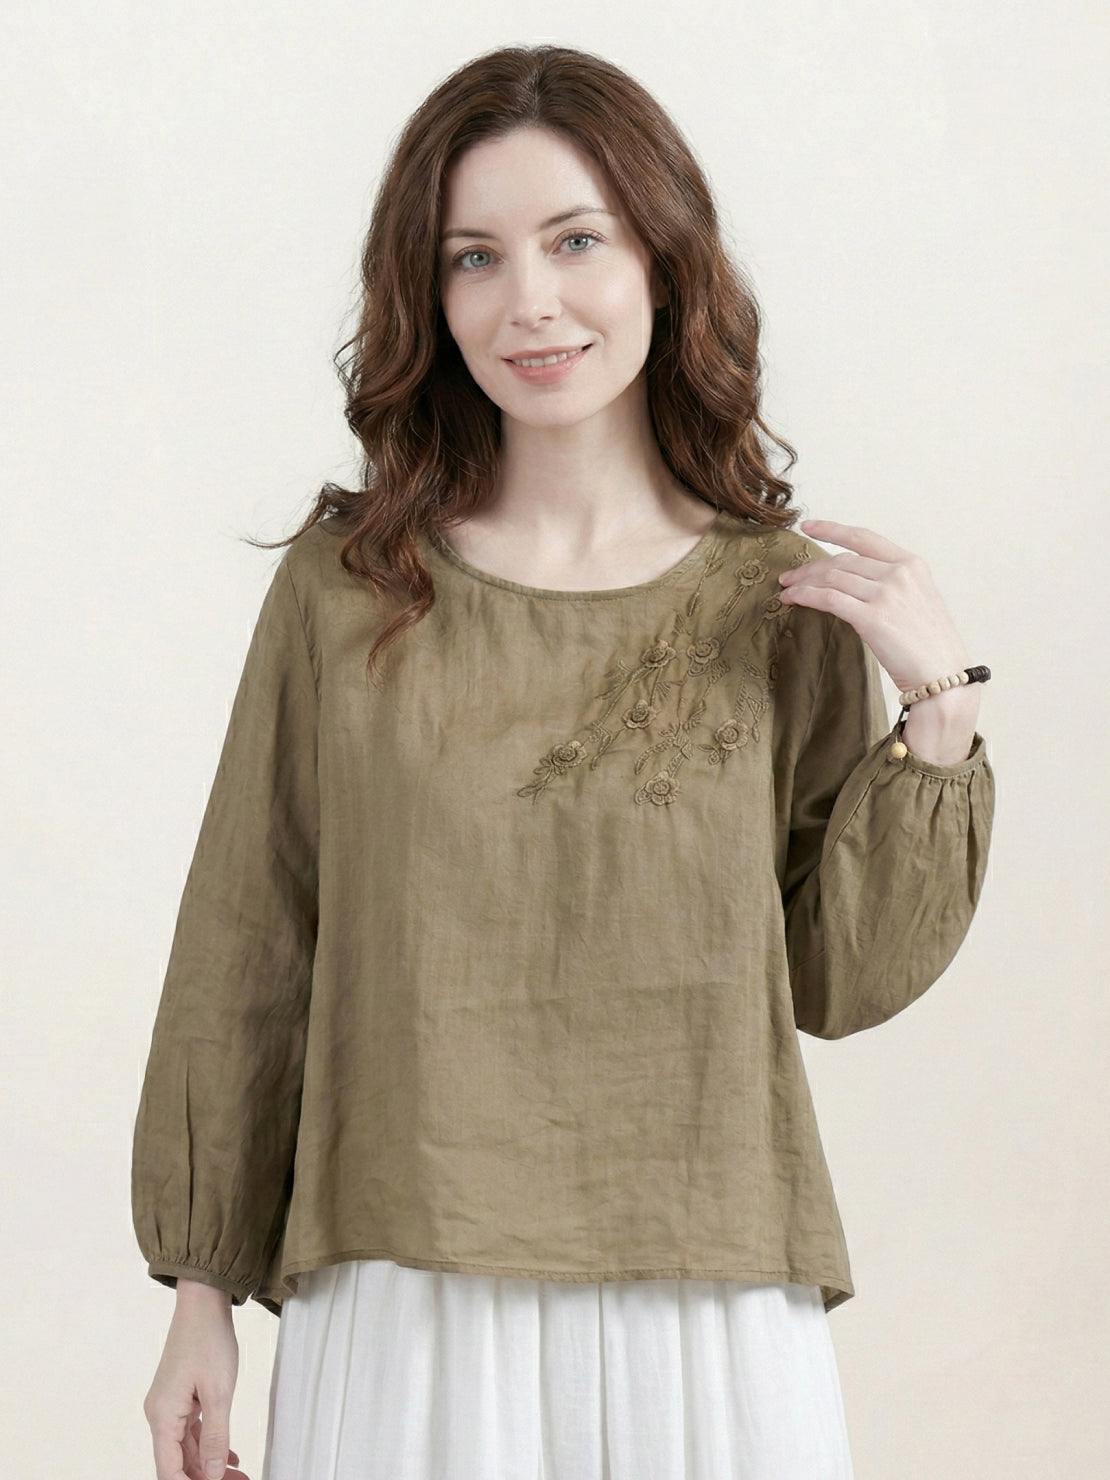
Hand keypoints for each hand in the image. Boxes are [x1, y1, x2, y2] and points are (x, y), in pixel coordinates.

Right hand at [144, 1295, 249, 1479]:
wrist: (203, 1303)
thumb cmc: (208, 1339)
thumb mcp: (219, 1392)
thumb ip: (215, 1437)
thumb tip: (211, 1474)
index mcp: (162, 1416)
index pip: (169, 1470)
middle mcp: (161, 1414)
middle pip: (179, 1462)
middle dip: (206, 1477)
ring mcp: (170, 1405)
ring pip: (187, 1448)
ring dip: (210, 1464)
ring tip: (238, 1475)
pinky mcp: (181, 1397)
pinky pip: (192, 1431)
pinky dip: (209, 1444)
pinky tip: (229, 1455)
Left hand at [777, 519, 973, 694]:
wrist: (944, 676)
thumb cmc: (931, 646)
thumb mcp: (918, 601)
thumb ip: (891, 585)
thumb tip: (853, 582)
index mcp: (911, 564)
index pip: (864, 538)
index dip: (832, 530)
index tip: (808, 526)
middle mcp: (899, 573)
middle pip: (841, 561)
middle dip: (810, 568)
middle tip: (789, 577)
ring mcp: (886, 594)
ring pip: (831, 578)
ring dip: (803, 582)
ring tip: (786, 590)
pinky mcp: (872, 618)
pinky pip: (828, 599)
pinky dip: (805, 596)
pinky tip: (791, 599)